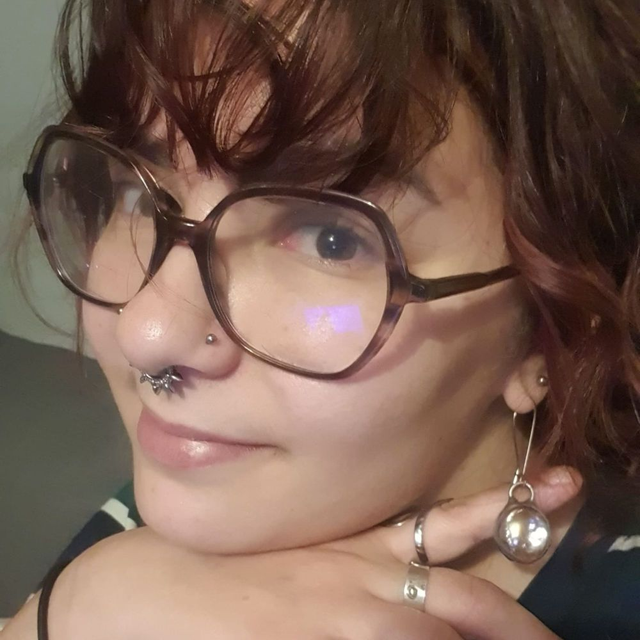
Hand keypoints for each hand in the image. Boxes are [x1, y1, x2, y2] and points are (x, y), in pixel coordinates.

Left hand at [6, 466, 580, 639]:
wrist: (129, 606)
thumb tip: (407, 635)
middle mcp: (376, 608)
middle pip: (474, 621)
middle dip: (523, 632)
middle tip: (565, 637)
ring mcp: (360, 564)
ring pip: (456, 571)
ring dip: (517, 559)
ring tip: (568, 512)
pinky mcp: (341, 536)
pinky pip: (414, 526)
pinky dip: (466, 519)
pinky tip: (498, 500)